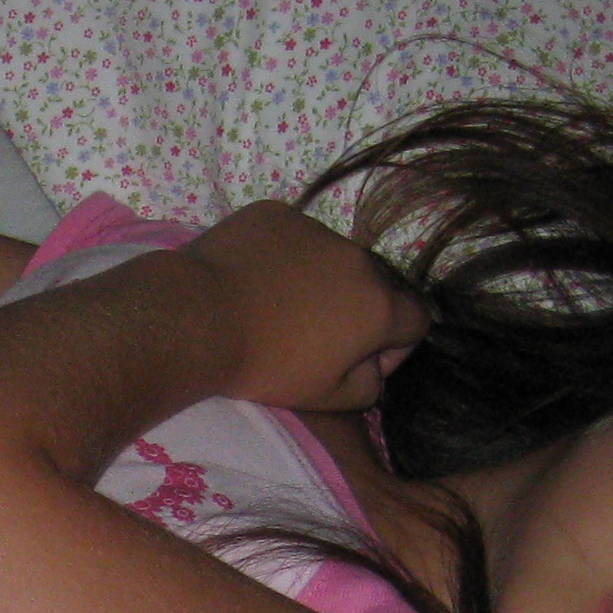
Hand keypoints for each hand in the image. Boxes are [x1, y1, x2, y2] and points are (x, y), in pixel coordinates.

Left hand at [178, 201, 428, 413]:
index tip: (360, 361)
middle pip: (375, 285)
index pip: (416, 319)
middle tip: (314, 338)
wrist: (197, 318)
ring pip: (333, 258)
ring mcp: (315, 229)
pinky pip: (292, 238)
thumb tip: (373, 369)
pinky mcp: (276, 214)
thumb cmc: (265, 366)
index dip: (396, 346)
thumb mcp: (325, 398)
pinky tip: (252, 280)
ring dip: (320, 281)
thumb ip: (367, 386)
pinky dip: (282, 258)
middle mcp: (357, 259)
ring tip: (277, 306)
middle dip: (357, 311)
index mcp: (378, 305)